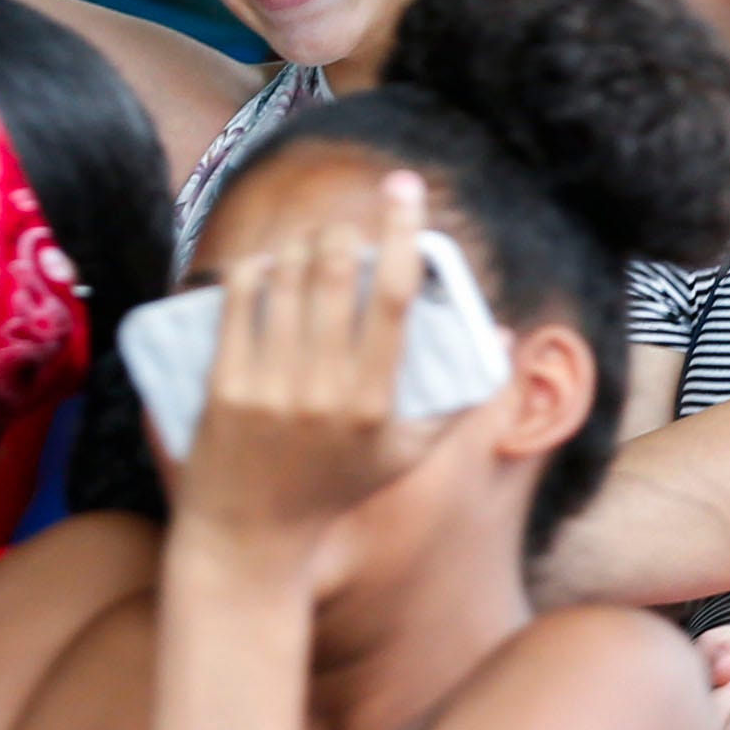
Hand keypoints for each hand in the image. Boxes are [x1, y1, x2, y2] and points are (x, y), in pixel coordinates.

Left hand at [175, 171, 440, 552]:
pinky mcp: (225, 386)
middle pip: (338, 273)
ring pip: (288, 279)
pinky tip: (263, 265)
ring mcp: (271, 388)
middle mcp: (325, 391)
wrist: (250, 542)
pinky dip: (252, 270)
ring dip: (300, 246)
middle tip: (344, 230)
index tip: (404, 188)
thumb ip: (462, 403)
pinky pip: (238, 301)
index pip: (395, 294)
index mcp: (375, 402)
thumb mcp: (407, 457)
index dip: (403, 230)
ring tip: (308, 246)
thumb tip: (504, 336)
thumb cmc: (334, 493)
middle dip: (342, 233)